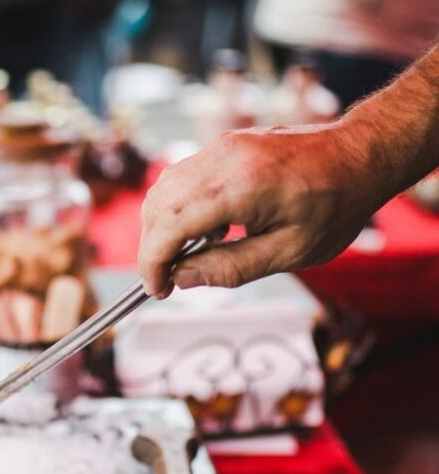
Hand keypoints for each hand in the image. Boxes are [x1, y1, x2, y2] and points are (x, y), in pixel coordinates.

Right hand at [137, 121, 382, 297]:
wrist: (360, 155)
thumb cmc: (335, 204)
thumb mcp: (288, 252)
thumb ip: (230, 269)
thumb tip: (182, 279)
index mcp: (242, 186)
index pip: (170, 225)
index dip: (153, 263)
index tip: (158, 289)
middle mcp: (224, 158)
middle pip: (158, 207)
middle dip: (152, 249)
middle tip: (168, 281)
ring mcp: (221, 146)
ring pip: (163, 190)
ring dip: (161, 229)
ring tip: (188, 257)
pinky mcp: (222, 145)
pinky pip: (180, 179)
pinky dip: (175, 210)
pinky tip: (204, 231)